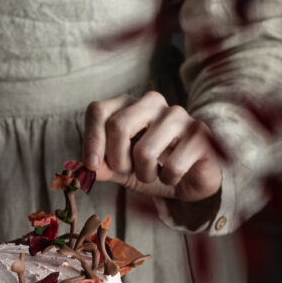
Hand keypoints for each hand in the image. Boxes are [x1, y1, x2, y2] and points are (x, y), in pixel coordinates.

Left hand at [83, 91, 221, 203]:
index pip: (98, 110)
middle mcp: (152, 103)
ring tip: (153, 174)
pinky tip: (175, 175)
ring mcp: (177, 115)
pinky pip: (172, 166)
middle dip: (118, 160)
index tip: (91, 166)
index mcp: (128, 105)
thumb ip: (102, 166)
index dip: (91, 139)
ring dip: (145, 174)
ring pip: (144, 151)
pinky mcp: (199, 134)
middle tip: (128, 171)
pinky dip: (169, 179)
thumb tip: (81, 168)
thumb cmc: (154, 168)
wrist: (194, 178)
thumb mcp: (122, 170)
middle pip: (118, 126)